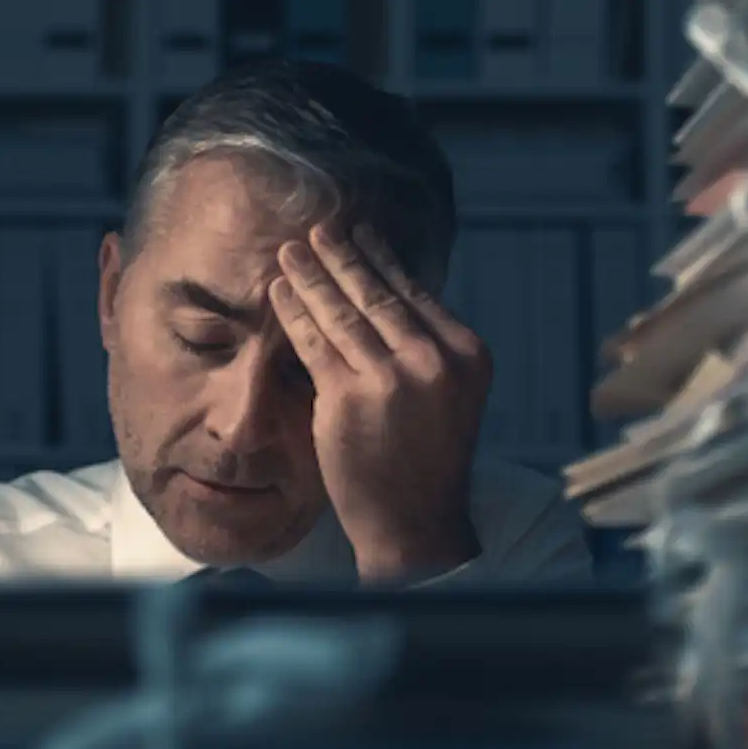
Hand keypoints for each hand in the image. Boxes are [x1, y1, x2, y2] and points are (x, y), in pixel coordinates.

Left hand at [269, 223, 490, 583]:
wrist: (416, 519)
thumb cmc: (427, 456)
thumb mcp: (450, 393)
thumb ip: (428, 348)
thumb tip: (388, 291)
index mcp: (467, 352)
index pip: (415, 294)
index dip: (382, 260)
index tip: (361, 234)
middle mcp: (434, 359)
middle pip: (377, 296)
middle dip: (342, 257)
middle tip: (318, 230)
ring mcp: (391, 377)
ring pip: (343, 313)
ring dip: (311, 276)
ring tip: (290, 252)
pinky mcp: (349, 396)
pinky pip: (314, 342)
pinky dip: (294, 312)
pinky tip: (280, 292)